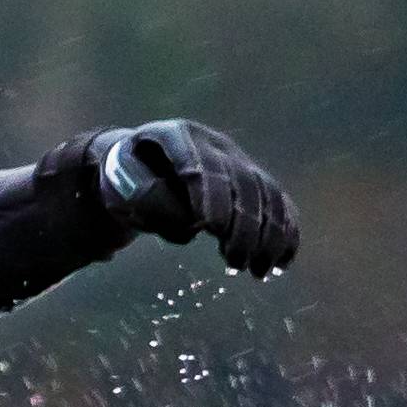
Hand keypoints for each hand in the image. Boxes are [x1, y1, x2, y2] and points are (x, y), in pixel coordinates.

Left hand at [93, 119, 297, 275]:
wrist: (140, 166)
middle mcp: (213, 143)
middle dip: (243, 224)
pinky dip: (286, 231)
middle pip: (241, 181)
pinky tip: (281, 262)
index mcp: (176, 135)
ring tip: (257, 271)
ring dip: (268, 234)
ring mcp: (236, 159)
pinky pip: (279, 202)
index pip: (200, 164)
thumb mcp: (120, 185)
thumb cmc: (125, 179)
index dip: (210, 194)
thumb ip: (146, 197)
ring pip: (266, 192)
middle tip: (234, 262)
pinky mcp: (252, 179)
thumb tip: (190, 224)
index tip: (211, 228)